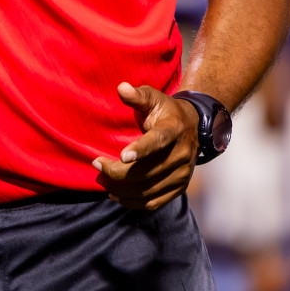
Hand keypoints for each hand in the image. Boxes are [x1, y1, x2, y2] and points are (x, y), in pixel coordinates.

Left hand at [91, 82, 199, 210]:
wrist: (192, 126)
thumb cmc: (165, 111)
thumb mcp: (153, 98)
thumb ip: (137, 95)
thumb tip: (121, 88)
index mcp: (174, 129)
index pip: (158, 141)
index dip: (141, 149)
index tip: (122, 156)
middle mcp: (181, 154)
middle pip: (147, 171)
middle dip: (117, 172)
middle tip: (97, 165)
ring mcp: (182, 174)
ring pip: (147, 190)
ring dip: (121, 189)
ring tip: (102, 180)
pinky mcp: (179, 187)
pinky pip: (154, 202)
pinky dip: (133, 202)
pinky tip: (117, 195)